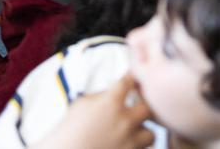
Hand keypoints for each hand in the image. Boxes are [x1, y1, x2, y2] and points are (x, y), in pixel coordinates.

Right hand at [29, 74, 153, 148]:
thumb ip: (103, 95)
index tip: (132, 80)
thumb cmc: (69, 129)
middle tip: (138, 108)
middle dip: (145, 106)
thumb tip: (118, 91)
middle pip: (149, 107)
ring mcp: (128, 142)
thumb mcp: (82, 104)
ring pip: (150, 134)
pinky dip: (136, 147)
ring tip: (132, 133)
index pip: (130, 81)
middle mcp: (124, 121)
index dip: (132, 78)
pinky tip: (126, 144)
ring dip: (143, 132)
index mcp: (111, 103)